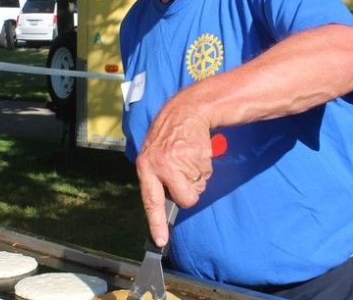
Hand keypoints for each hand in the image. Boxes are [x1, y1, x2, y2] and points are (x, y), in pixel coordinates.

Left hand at [136, 105, 215, 246]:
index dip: (156, 223)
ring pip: (198, 188)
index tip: (161, 241)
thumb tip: (163, 206)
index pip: (151, 201)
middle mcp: (162, 166)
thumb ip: (155, 179)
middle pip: (186, 199)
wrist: (187, 111)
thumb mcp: (151, 155)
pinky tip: (195, 154)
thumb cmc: (168, 137)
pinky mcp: (198, 157)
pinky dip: (204, 168)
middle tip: (184, 176)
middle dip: (190, 193)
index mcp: (146, 166)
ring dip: (197, 178)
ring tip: (188, 159)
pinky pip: (206, 175)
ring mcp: (182, 161)